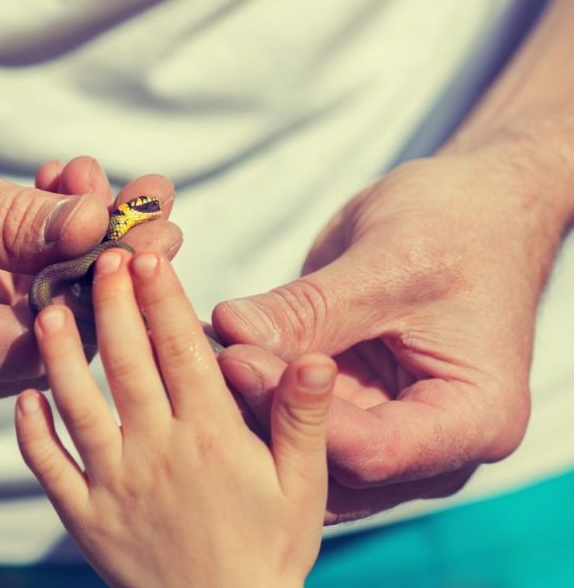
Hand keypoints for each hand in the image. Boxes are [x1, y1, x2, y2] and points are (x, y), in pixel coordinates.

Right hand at [0, 76, 178, 421]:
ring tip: (122, 189)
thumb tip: (100, 225)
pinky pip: (6, 294)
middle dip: (98, 270)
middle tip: (155, 210)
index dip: (90, 295)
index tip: (141, 237)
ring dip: (77, 250)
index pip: (18, 348)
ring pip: (29, 315)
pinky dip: (41, 248)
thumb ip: (8, 216)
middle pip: (35, 339)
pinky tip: (70, 192)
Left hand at [16, 250, 335, 587]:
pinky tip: (25, 397)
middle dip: (114, 302)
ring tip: (49, 308)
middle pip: (127, 362)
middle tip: (101, 256)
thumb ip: (303, 418)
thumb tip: (312, 356)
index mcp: (210, 436)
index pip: (181, 349)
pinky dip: (32, 431)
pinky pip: (49, 467)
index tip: (147, 254)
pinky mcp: (86, 517)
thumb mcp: (304, 486)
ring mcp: (113, 484)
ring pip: (77, 405)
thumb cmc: (270, 551)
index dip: (162, 297)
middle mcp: (156, 451)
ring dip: (60, 354)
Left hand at [213, 147, 570, 522]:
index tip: (239, 362)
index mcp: (473, 420)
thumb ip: (311, 309)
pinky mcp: (351, 406)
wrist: (475, 210)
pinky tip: (210, 346)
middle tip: (202, 358)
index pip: (375, 450)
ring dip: (248, 404)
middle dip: (263, 413)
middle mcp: (432, 447)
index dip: (300, 412)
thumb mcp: (389, 263)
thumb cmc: (456, 226)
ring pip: (302, 446)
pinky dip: (254, 385)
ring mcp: (388, 429)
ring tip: (194, 351)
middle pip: (331, 459)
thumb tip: (229, 330)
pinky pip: (293, 413)